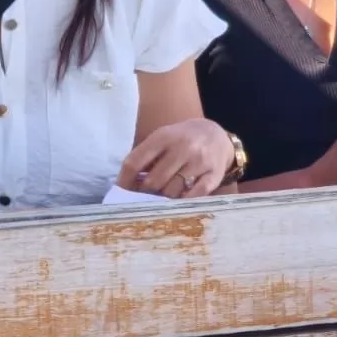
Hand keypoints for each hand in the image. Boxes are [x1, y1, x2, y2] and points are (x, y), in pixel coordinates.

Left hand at [118, 118, 233, 198]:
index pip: (135, 162)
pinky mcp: (214, 175)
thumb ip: (146, 157)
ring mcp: (199, 161)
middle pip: (154, 181)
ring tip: (162, 198)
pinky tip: (179, 200)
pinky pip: (194, 196)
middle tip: (144, 198)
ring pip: (172, 191)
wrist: (216, 135)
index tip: (120, 193)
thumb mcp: (162, 138)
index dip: (124, 181)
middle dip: (145, 193)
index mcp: (163, 136)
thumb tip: (127, 186)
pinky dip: (183, 201)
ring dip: (164, 199)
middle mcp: (182, 147)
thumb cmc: (181, 139)